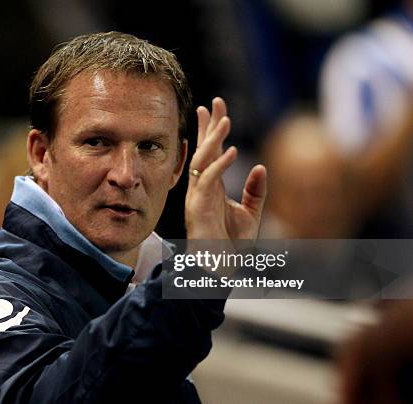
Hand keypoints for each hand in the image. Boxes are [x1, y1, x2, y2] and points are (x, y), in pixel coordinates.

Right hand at [185, 98, 266, 239]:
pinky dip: (220, 165)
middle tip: (215, 102)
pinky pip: (208, 181)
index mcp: (212, 187)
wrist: (220, 269)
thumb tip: (259, 166)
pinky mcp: (199, 207)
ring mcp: (198, 196)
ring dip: (214, 139)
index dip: (212, 130)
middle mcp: (202, 188)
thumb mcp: (250, 213)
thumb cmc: (231, 245)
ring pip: (203, 161)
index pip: (211, 152)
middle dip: (210, 126)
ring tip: (225, 119)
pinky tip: (232, 151)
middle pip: (204, 150)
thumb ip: (255, 190)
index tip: (215, 108)